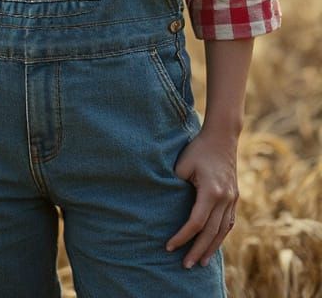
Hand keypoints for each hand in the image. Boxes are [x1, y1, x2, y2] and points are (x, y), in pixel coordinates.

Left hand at [165, 127, 238, 268]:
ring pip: (223, 230)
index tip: (170, 247)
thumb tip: (167, 203)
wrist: (223, 136)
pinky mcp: (234, 196)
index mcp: (211, 191)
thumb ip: (176, 185)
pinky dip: (221, 235)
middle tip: (185, 265)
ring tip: (200, 262)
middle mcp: (225, 198)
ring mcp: (232, 198)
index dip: (182, 237)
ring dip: (211, 247)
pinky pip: (229, 222)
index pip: (196, 222)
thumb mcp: (182, 164)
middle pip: (211, 232)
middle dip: (197, 250)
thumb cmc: (198, 148)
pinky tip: (213, 244)